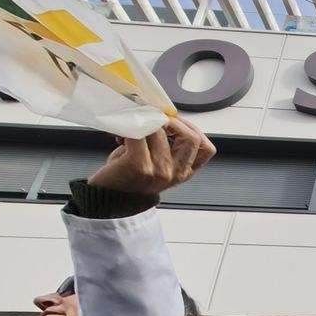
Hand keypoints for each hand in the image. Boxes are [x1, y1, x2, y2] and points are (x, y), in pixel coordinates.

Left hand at [87, 117, 214, 194]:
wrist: (109, 199)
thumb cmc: (129, 179)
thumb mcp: (159, 166)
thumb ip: (168, 147)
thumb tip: (164, 117)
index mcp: (183, 173)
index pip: (206, 149)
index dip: (192, 129)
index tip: (176, 122)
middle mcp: (176, 173)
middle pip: (191, 138)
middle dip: (174, 121)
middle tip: (157, 118)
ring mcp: (160, 170)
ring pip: (161, 132)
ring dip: (146, 122)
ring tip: (134, 126)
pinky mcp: (140, 165)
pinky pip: (140, 133)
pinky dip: (132, 127)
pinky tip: (124, 131)